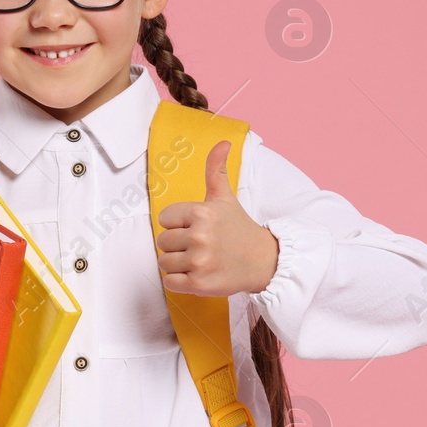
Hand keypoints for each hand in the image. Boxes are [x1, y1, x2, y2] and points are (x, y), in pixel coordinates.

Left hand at [156, 139, 279, 296]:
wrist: (263, 261)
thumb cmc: (239, 228)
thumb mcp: (226, 198)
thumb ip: (216, 170)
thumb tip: (223, 142)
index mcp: (201, 212)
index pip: (164, 218)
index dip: (177, 224)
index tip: (196, 228)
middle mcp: (199, 236)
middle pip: (163, 241)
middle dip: (178, 245)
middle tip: (201, 246)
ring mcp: (199, 261)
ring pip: (164, 262)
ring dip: (178, 264)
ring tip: (200, 260)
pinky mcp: (199, 284)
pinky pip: (170, 282)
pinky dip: (180, 282)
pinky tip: (198, 274)